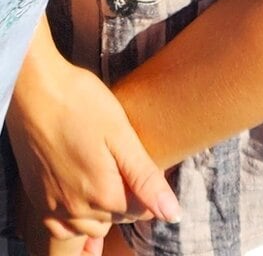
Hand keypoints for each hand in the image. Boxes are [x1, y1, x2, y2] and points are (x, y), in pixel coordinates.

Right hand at [7, 43, 180, 243]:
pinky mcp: (37, 200)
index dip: (149, 189)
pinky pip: (61, 227)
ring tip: (106, 175)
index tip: (145, 164)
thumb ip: (145, 178)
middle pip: (116, 218)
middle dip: (127, 198)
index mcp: (103, 194)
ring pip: (90, 227)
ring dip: (103, 211)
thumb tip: (172, 214)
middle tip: (125, 163)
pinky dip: (75, 218)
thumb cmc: (81, 102)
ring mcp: (53, 208)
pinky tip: (81, 194)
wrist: (34, 90)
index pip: (141, 212)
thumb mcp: (121, 134)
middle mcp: (77, 210)